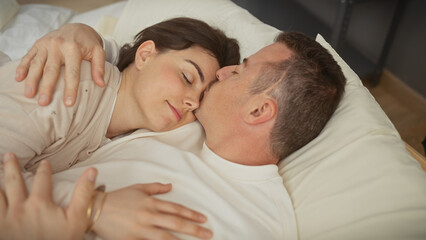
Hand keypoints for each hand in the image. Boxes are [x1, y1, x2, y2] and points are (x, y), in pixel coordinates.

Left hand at [0, 153, 96, 239]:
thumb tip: (92, 171)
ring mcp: (5, 220)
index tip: (44, 163)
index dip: (44, 169)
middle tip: (9, 155)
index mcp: (39, 203)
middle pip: (13, 181)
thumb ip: (83, 193)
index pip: (42, 179)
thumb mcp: (77, 218)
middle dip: (11, 167)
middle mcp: (19, 208)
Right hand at [15, 23, 105, 106]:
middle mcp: (58, 45)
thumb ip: (99, 68)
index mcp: (73, 48)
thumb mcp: (98, 52)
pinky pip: (29, 56)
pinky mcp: (38, 44)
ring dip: (32, 80)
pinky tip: (19, 78)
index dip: (70, 89)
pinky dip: (22, 67)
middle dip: (47, 87)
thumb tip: (101, 84)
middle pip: (51, 70)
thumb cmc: (88, 43)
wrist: (77, 27)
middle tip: (43, 103)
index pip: (72, 72)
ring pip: (37, 64)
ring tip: (29, 95)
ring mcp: (46, 44)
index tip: (68, 103)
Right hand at [93, 184, 212, 239]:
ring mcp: (141, 229)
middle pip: (176, 223)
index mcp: (151, 202)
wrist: (97, 210)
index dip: (191, 214)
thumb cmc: (117, 198)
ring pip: (166, 237)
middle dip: (194, 229)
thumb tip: (170, 186)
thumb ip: (155, 188)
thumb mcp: (138, 188)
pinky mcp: (133, 239)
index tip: (203, 219)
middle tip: (208, 233)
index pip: (176, 209)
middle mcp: (149, 215)